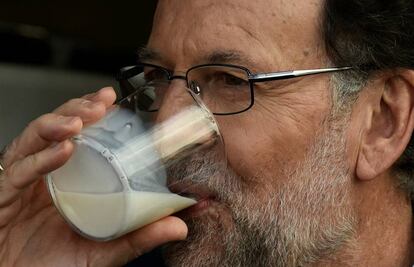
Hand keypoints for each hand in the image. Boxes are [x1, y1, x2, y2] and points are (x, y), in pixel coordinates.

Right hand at [0, 87, 187, 266]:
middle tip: (100, 104)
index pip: (77, 136)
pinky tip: (63, 150)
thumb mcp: (103, 251)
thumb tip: (179, 227)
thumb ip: (137, 237)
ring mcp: (22, 184)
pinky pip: (19, 172)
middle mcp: (43, 175)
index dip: (91, 114)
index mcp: (66, 180)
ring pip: (33, 140)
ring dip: (57, 124)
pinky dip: (40, 159)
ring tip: (80, 121)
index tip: (112, 101)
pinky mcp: (3, 197)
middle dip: (77, 110)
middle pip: (55, 129)